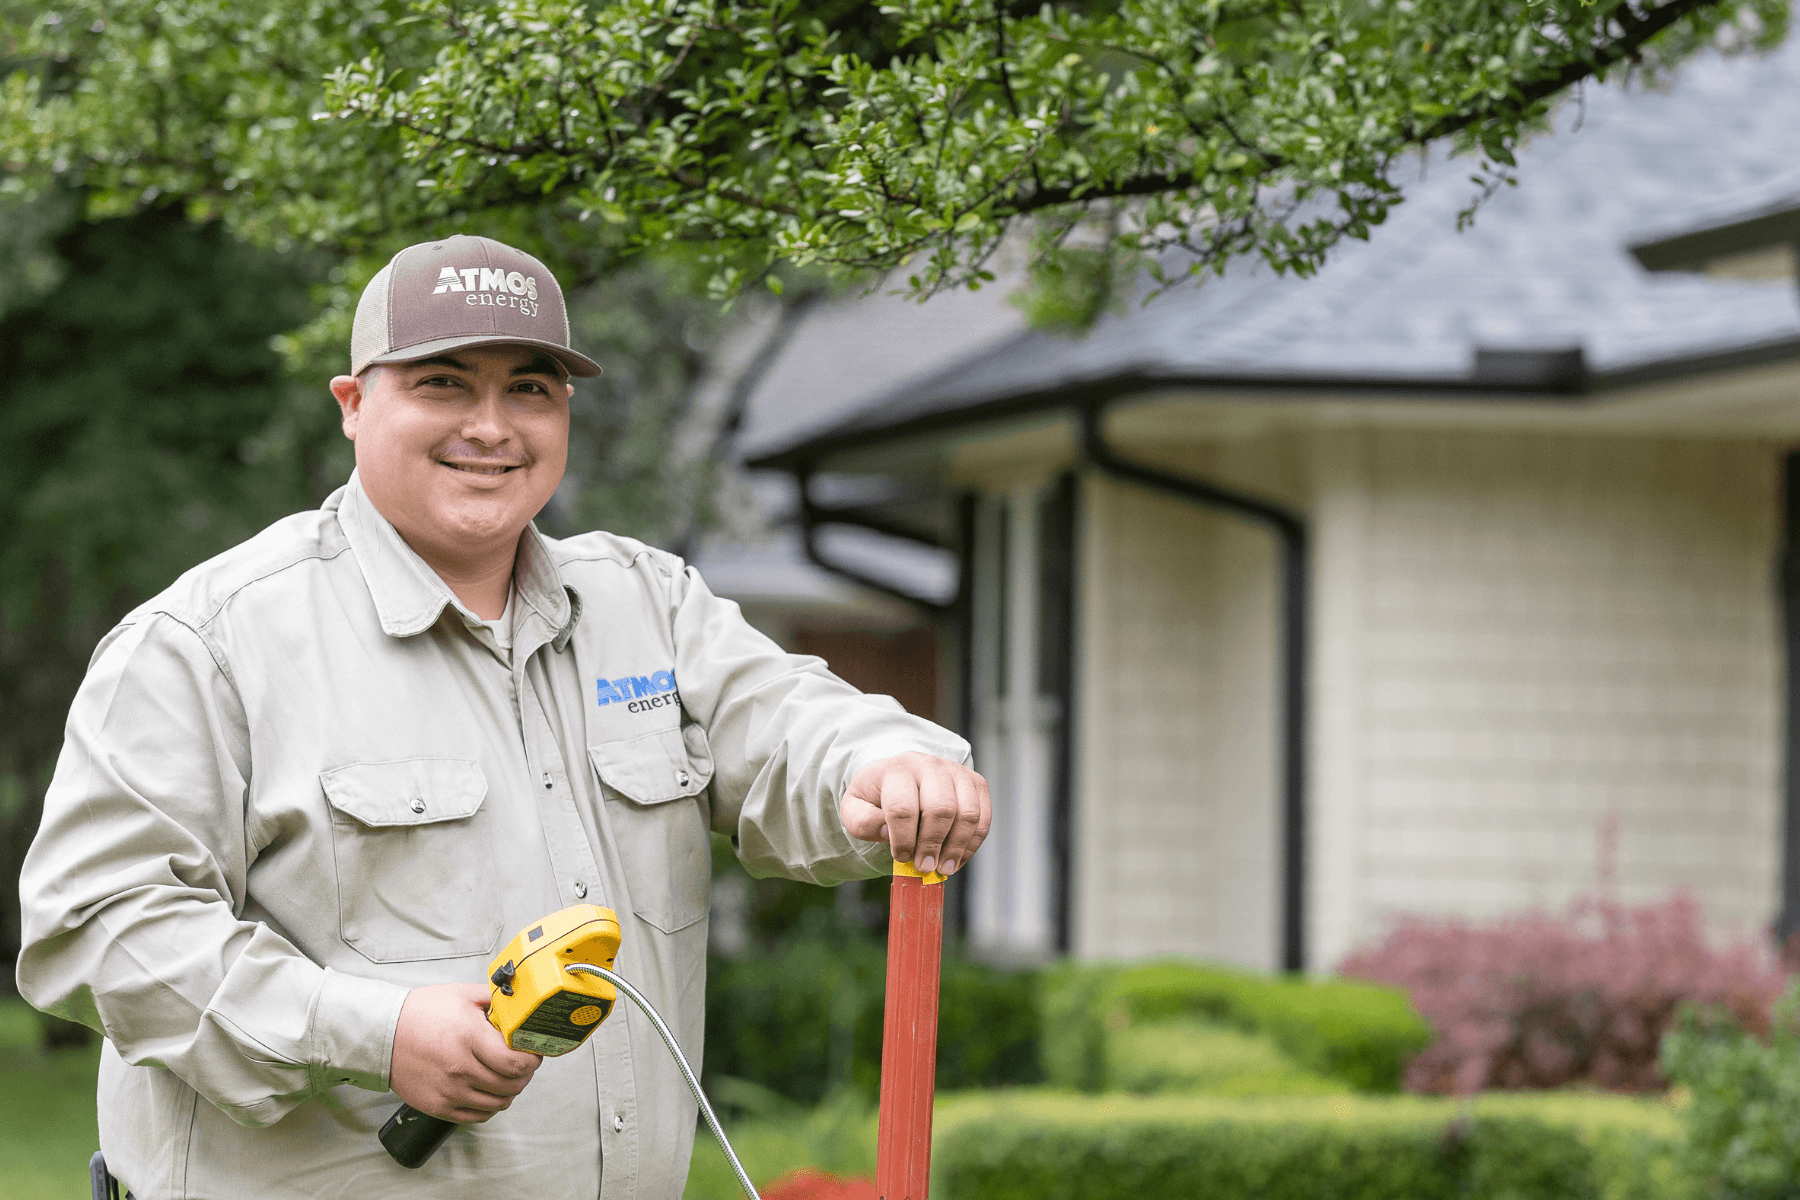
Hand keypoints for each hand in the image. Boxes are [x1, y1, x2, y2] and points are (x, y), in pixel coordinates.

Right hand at [389, 982, 540, 1122]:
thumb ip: (495, 999)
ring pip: (498, 1103)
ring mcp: (449, 1091)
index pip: (516, 1063)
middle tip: (522, 1063)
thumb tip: (520, 1002)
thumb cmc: (420, 1013)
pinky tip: (489, 1090)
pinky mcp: (438, 1107)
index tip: (532, 1052)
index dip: (531, 1059)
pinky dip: (490, 1106)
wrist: (381, 1034)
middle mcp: (460, 1068)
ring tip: (506, 1076)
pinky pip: (477, 1116)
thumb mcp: (462, 994)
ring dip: (509, 1091)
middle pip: (511, 1085)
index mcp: (469, 1037)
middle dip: (524, 1074)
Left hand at [839, 753, 990, 876]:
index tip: (901, 857)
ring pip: (968, 814)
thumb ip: (862, 822)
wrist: (901, 775)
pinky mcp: (976, 783)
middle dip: (932, 845)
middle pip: (941, 809)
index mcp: (898, 769)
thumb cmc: (877, 796)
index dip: (903, 839)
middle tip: (924, 867)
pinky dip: (972, 844)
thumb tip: (887, 832)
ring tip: (943, 868)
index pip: (903, 808)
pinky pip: (983, 817)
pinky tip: (957, 858)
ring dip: (956, 848)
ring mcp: (957, 772)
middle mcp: (931, 765)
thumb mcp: (855, 807)